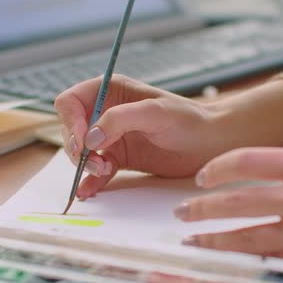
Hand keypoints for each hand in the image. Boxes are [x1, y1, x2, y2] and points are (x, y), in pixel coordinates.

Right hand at [55, 75, 224, 198]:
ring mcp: (112, 137)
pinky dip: (90, 181)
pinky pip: (96, 170)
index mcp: (111, 91)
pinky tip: (89, 190)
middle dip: (77, 147)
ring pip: (81, 152)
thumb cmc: (189, 120)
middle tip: (95, 162)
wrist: (212, 144)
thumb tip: (90, 138)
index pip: (71, 102)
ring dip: (85, 164)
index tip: (82, 142)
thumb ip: (120, 119)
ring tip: (104, 171)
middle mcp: (107, 113)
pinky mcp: (120, 159)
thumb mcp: (155, 112)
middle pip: (72, 129)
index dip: (70, 122)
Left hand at [175, 147, 282, 282]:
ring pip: (245, 234)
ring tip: (193, 239)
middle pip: (237, 199)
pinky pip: (267, 259)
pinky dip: (242, 259)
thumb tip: (254, 180)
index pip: (247, 159)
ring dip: (213, 238)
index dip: (217, 168)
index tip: (202, 177)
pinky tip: (226, 259)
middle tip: (183, 212)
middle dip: (202, 207)